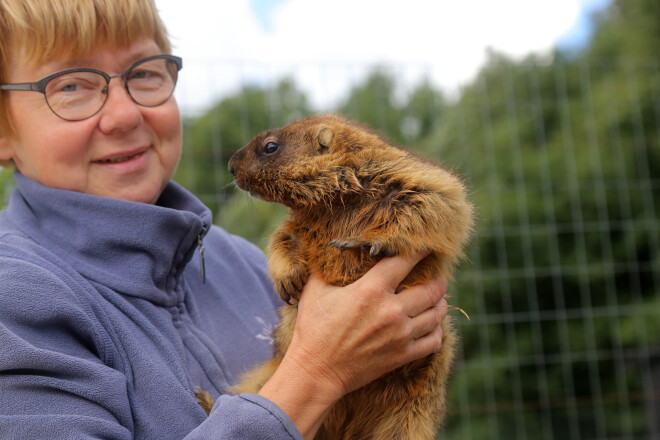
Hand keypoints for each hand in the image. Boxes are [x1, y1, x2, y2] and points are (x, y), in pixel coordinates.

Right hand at [258, 252, 448, 438]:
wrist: (316, 371)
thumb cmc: (313, 329)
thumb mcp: (315, 291)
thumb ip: (326, 269)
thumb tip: (329, 251)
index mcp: (371, 290)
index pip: (404, 262)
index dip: (419, 252)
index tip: (426, 248)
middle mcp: (391, 310)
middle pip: (430, 290)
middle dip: (439, 281)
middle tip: (440, 277)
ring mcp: (400, 334)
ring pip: (436, 315)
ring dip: (441, 304)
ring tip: (440, 299)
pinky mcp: (402, 355)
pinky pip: (434, 341)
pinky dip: (437, 331)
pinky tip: (433, 326)